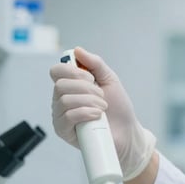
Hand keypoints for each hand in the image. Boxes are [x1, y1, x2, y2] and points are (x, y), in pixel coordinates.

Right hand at [50, 47, 155, 179]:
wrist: (127, 133)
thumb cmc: (118, 108)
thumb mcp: (109, 80)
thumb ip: (95, 64)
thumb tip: (77, 50)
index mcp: (70, 86)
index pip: (57, 71)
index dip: (73, 71)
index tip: (91, 77)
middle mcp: (61, 100)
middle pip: (61, 85)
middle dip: (87, 88)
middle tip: (101, 96)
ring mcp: (60, 116)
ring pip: (65, 100)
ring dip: (90, 102)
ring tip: (102, 108)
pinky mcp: (64, 132)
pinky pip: (67, 117)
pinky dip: (85, 113)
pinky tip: (97, 116)